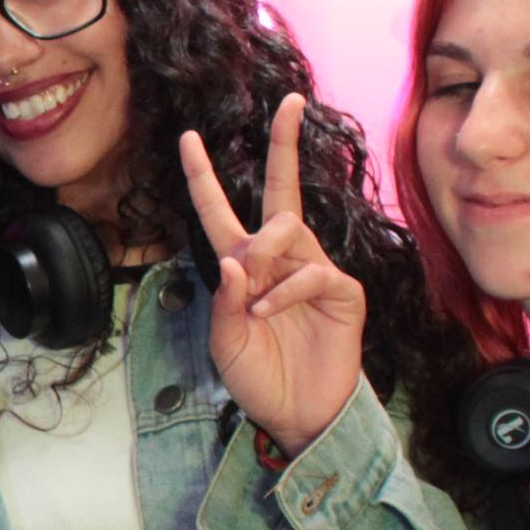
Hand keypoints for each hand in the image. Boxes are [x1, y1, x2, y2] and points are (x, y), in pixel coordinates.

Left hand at [179, 93, 365, 456]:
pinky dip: (283, 291)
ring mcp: (312, 268)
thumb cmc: (258, 377)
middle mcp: (279, 257)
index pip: (219, 210)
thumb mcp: (223, 342)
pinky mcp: (341, 290)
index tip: (188, 136)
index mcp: (242, 265)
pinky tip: (268, 313)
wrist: (298, 414)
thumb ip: (222, 301)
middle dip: (283, 145)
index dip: (203, 174)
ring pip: (286, 228)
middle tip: (287, 115)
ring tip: (252, 301)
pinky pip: (310, 271)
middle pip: (282, 190)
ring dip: (262, 256)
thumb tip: (232, 258)